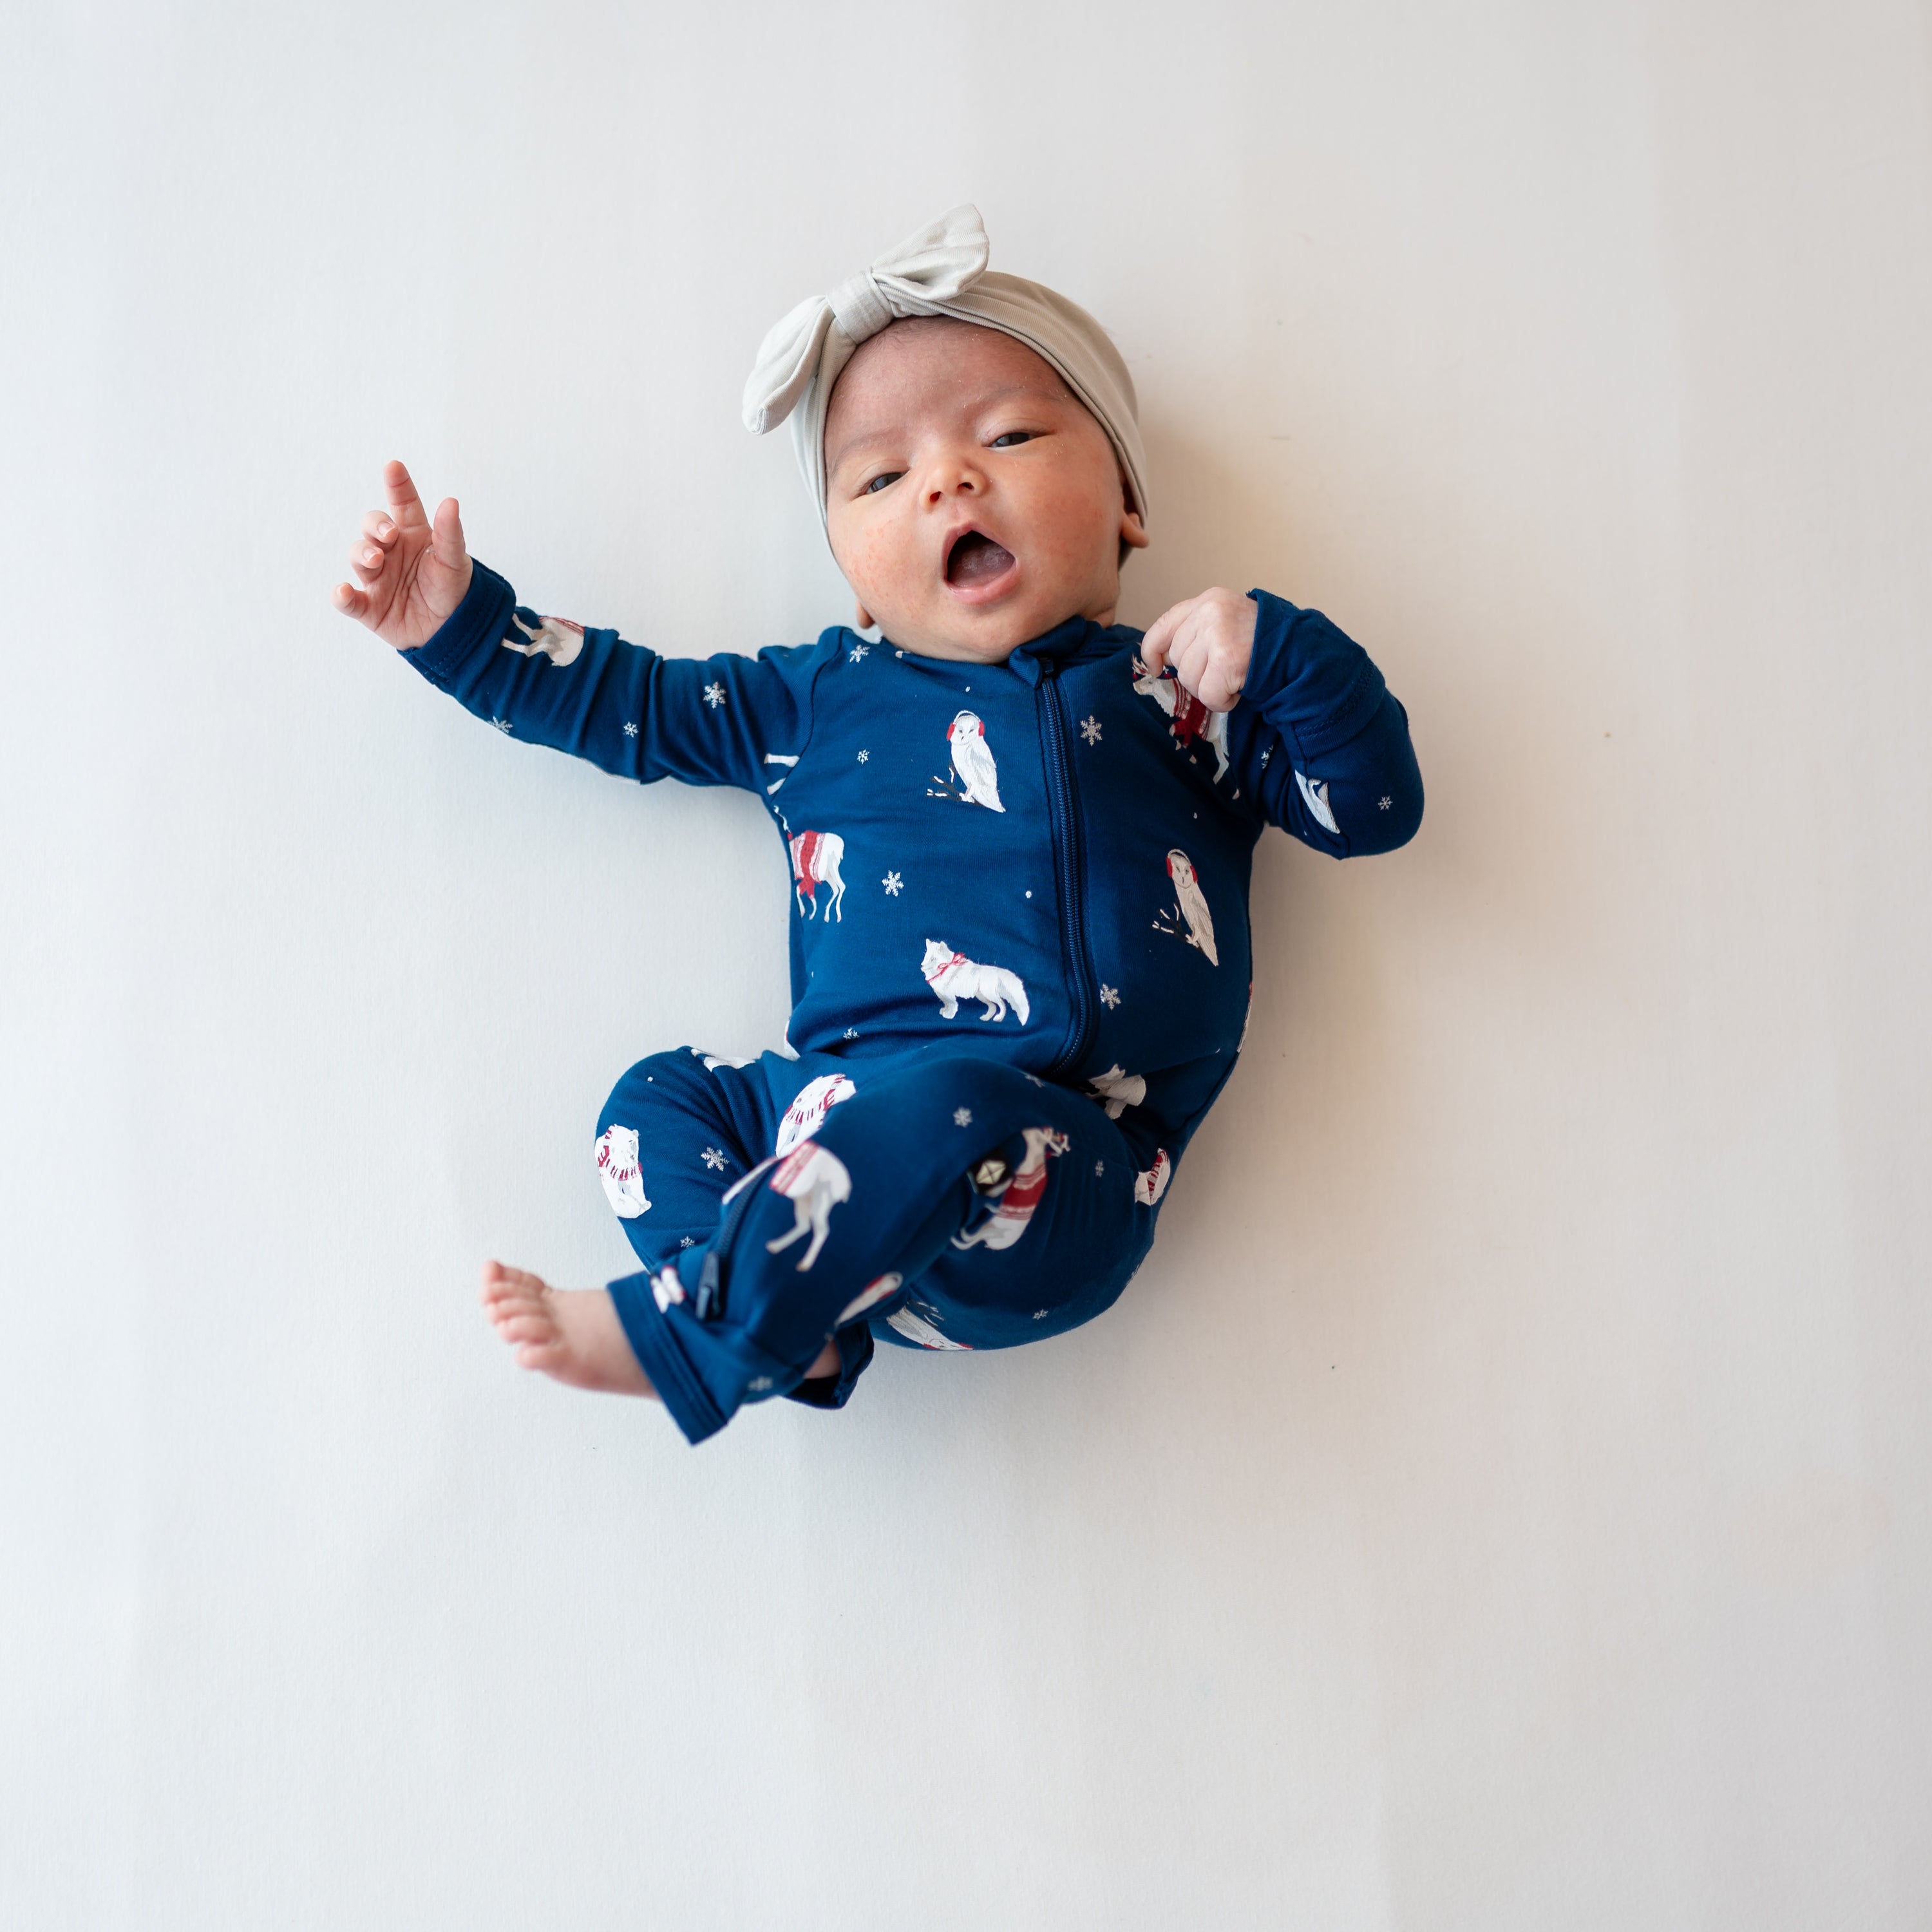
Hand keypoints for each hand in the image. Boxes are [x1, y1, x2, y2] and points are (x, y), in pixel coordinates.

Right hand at [331, 459, 473, 650]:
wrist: (453, 631)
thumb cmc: (452, 590)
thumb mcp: (455, 561)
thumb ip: (450, 534)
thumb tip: (450, 501)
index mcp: (413, 535)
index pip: (403, 504)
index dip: (397, 485)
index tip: (394, 466)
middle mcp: (390, 552)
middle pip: (372, 527)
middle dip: (375, 525)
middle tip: (388, 535)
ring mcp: (377, 578)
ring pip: (358, 556)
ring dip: (362, 554)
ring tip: (376, 560)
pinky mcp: (369, 607)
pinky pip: (349, 600)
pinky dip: (342, 596)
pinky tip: (342, 591)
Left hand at [1138, 587, 1255, 712]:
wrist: (1302, 650)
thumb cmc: (1264, 642)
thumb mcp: (1228, 620)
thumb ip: (1198, 630)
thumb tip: (1163, 658)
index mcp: (1208, 600)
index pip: (1165, 625)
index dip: (1153, 650)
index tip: (1155, 667)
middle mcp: (1210, 612)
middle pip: (1178, 658)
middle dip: (1197, 674)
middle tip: (1223, 672)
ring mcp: (1218, 634)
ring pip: (1189, 679)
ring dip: (1210, 689)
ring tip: (1233, 679)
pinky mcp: (1227, 660)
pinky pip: (1207, 694)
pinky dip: (1221, 701)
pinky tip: (1238, 691)